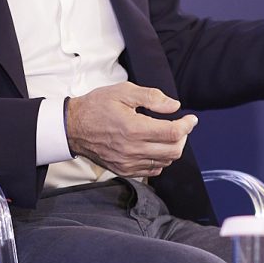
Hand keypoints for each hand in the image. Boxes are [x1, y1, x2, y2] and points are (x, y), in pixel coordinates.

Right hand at [65, 81, 193, 178]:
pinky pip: (152, 170)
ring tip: (166, 134)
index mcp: (134, 128)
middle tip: (179, 126)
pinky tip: (154, 147)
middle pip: (174, 151)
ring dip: (172, 148)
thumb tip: (175, 106)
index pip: (173, 133)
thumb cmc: (97, 106)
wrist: (72, 127)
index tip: (191, 119)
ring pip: (165, 162)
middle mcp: (132, 149)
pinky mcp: (124, 170)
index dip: (187, 125)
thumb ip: (152, 97)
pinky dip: (160, 159)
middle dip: (183, 137)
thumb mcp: (123, 92)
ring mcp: (128, 163)